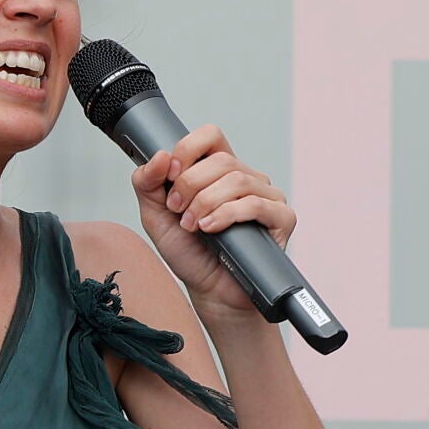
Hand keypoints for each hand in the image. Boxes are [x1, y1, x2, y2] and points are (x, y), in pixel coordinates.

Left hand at [130, 124, 295, 319]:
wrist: (209, 292)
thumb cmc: (189, 253)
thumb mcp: (156, 215)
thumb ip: (147, 183)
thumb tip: (160, 155)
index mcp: (219, 171)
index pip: (211, 136)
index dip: (188, 149)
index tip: (170, 175)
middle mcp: (246, 178)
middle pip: (221, 159)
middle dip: (190, 185)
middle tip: (178, 211)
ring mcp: (267, 197)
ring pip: (238, 179)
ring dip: (205, 203)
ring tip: (193, 226)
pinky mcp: (281, 218)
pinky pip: (256, 204)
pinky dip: (227, 214)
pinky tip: (211, 229)